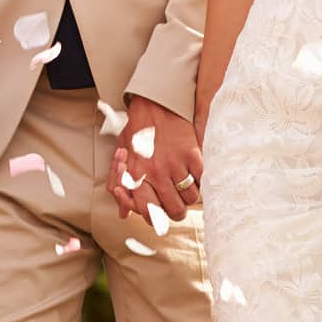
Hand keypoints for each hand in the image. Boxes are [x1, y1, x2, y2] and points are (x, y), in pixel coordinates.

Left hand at [109, 95, 204, 224]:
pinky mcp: (192, 154)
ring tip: (185, 185)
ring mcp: (175, 165)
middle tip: (176, 201)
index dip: (158, 218)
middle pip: (175, 211)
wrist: (155, 103)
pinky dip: (200, 181)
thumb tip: (124, 214)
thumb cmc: (137, 130)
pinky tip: (194, 174)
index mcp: (136, 176)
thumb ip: (119, 186)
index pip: (150, 214)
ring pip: (191, 199)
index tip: (161, 211)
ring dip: (189, 195)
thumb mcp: (121, 157)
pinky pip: (202, 180)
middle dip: (177, 211)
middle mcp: (155, 174)